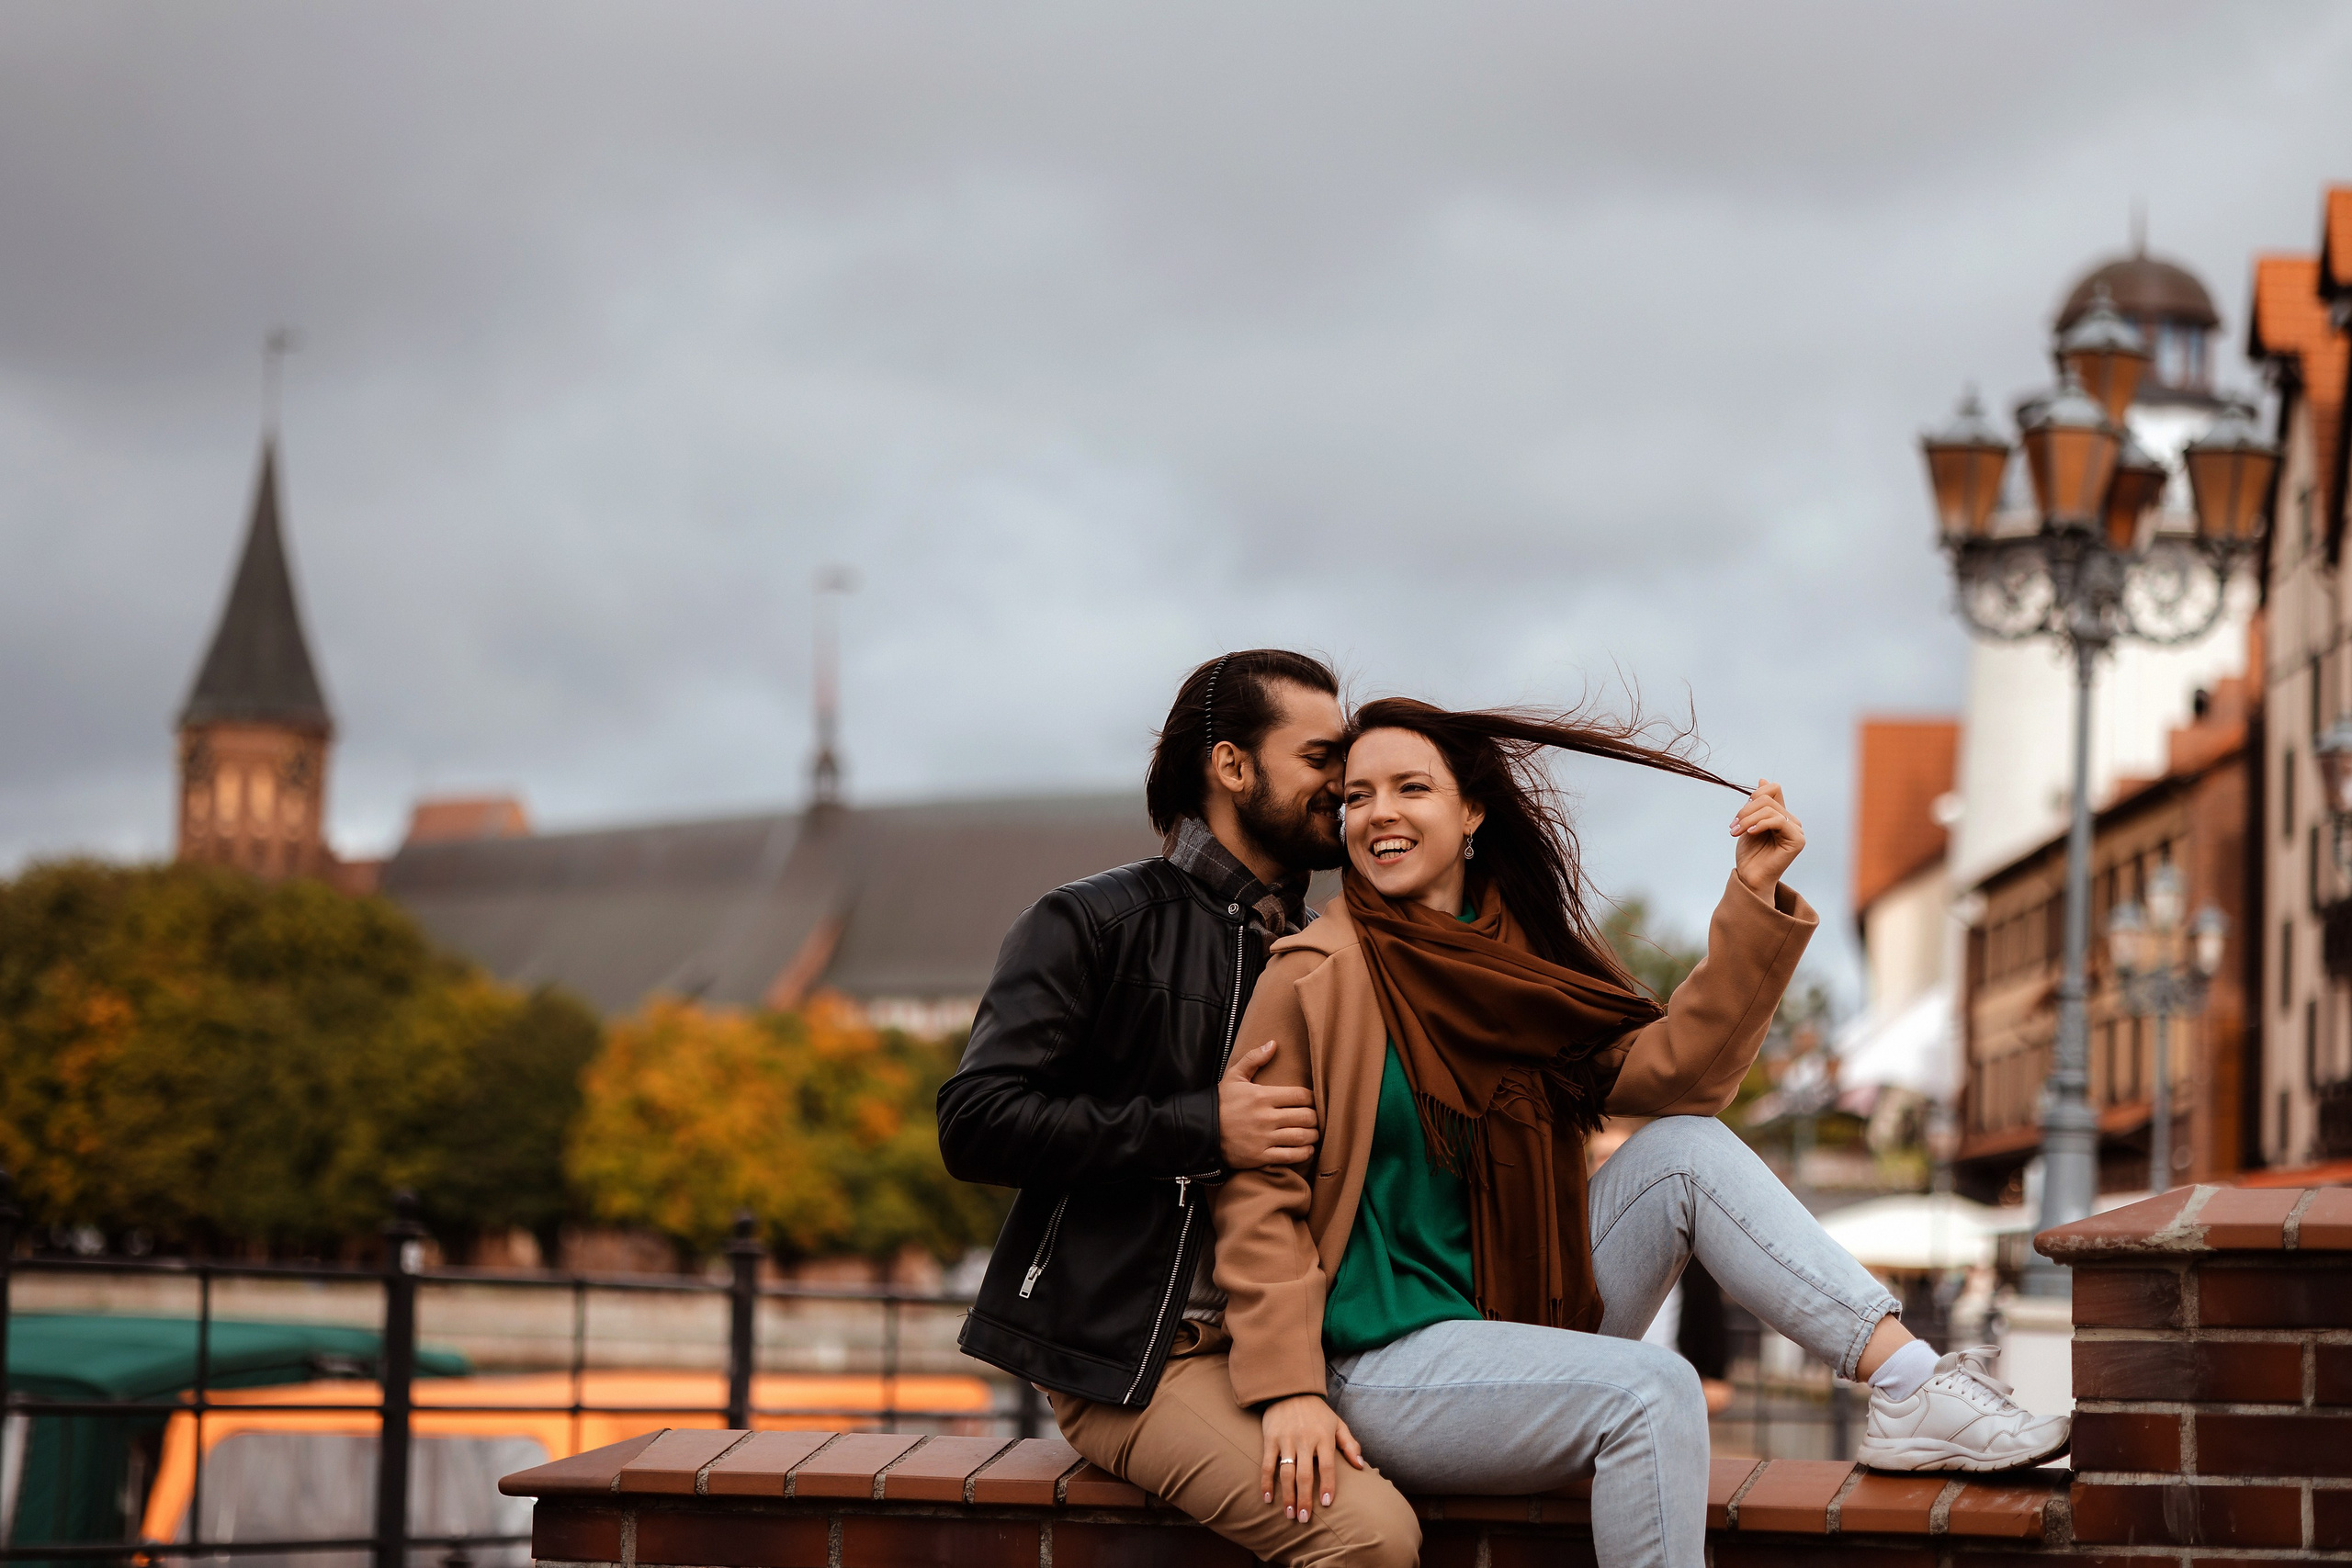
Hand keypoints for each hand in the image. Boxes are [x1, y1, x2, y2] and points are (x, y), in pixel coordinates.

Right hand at [1220, 1041, 1317, 1169]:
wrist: (1200, 1131)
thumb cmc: (1220, 1103)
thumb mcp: (1234, 1077)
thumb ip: (1254, 1059)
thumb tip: (1274, 1043)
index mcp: (1262, 1096)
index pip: (1301, 1095)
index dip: (1312, 1098)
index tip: (1311, 1101)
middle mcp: (1266, 1117)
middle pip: (1306, 1117)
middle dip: (1314, 1118)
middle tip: (1314, 1118)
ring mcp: (1264, 1138)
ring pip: (1302, 1137)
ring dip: (1312, 1136)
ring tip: (1312, 1133)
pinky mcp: (1260, 1156)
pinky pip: (1290, 1156)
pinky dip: (1303, 1153)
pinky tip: (1306, 1149)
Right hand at [1259, 1393, 1365, 1523]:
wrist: (1290, 1388)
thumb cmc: (1317, 1411)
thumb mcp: (1337, 1423)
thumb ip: (1349, 1444)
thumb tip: (1361, 1466)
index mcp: (1323, 1437)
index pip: (1328, 1467)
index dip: (1328, 1486)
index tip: (1327, 1504)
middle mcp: (1305, 1440)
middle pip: (1305, 1475)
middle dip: (1305, 1499)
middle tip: (1304, 1519)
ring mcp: (1286, 1440)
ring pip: (1286, 1473)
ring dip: (1288, 1496)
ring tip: (1290, 1514)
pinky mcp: (1270, 1439)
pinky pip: (1267, 1464)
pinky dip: (1266, 1483)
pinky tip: (1268, 1499)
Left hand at [1731, 779, 1803, 896]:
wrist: (1750, 877)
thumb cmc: (1750, 854)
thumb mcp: (1749, 822)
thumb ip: (1757, 803)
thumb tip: (1763, 778)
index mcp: (1780, 814)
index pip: (1773, 789)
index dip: (1755, 794)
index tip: (1740, 813)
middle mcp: (1791, 820)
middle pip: (1768, 799)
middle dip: (1745, 811)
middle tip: (1733, 826)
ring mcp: (1796, 830)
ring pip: (1770, 809)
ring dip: (1748, 819)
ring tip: (1736, 832)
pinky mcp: (1797, 840)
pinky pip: (1779, 821)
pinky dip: (1761, 824)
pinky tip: (1750, 833)